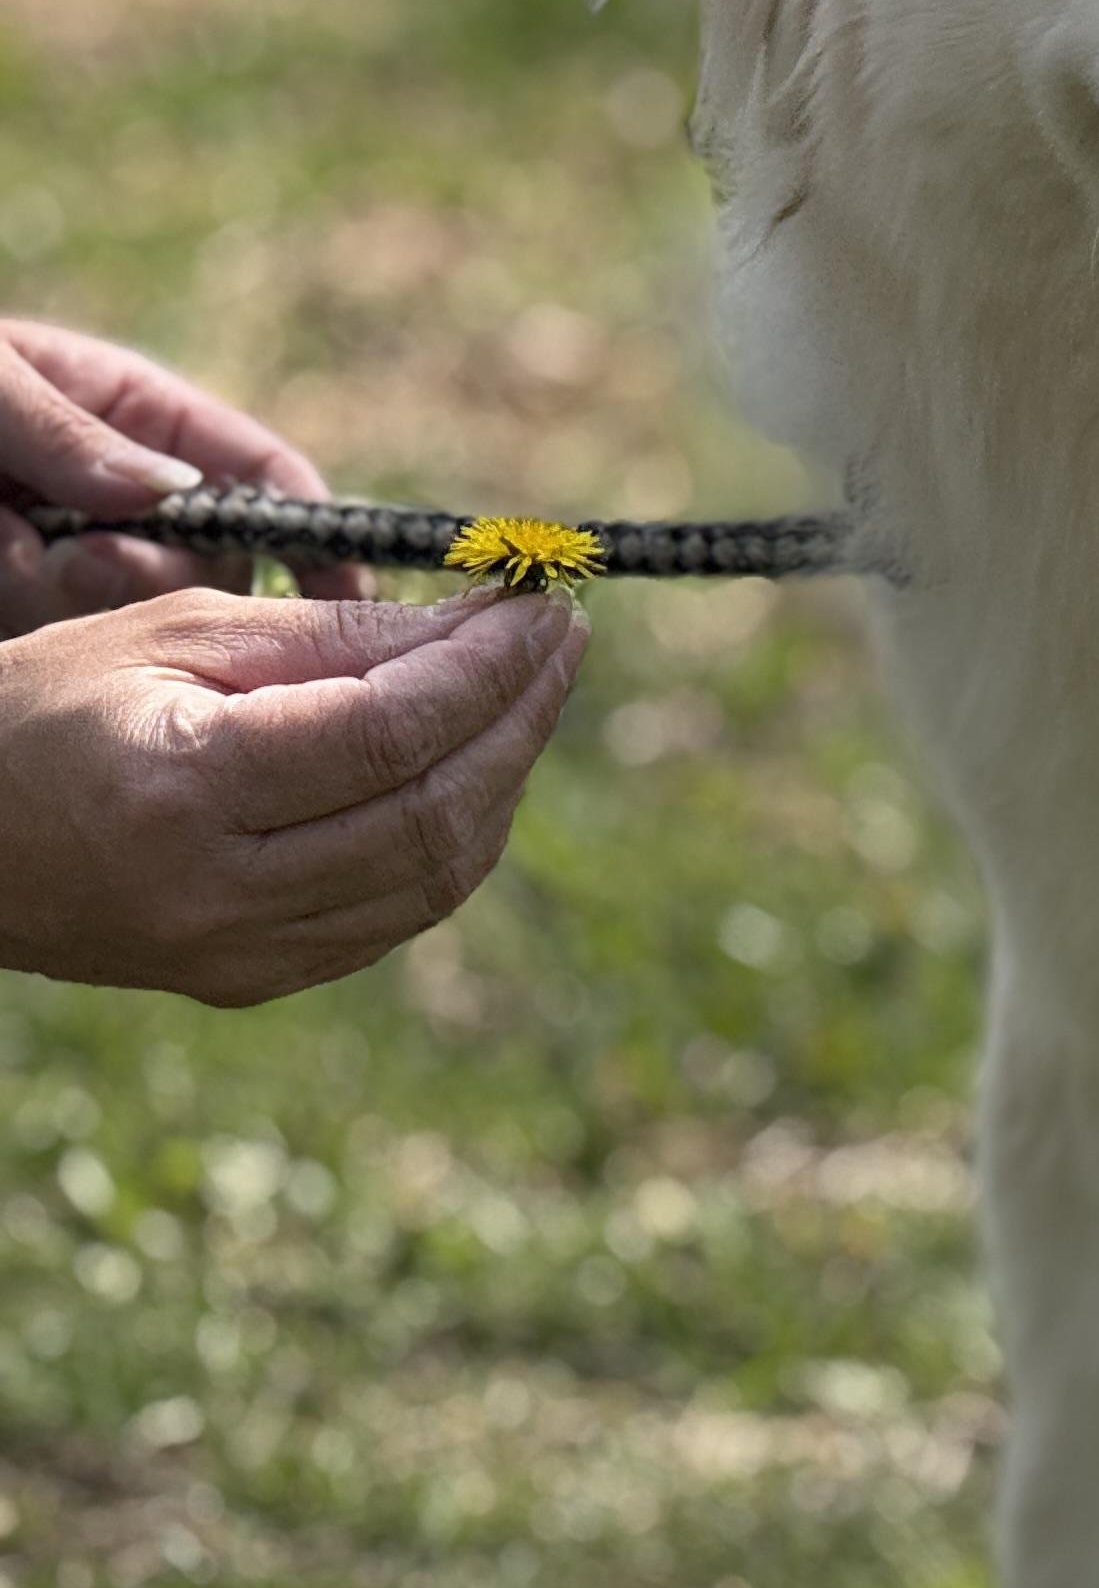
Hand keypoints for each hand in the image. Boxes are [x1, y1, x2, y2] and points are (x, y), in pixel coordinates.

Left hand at [0, 318, 370, 630]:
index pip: (264, 472)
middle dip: (158, 570)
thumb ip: (71, 434)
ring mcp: (79, 548)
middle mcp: (127, 490)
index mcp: (144, 415)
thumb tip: (172, 492)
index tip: (348, 594)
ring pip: (139, 606)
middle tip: (78, 555)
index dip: (316, 529)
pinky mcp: (31, 598)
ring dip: (74, 586)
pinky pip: (63, 628)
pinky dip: (24, 604)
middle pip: (213, 561)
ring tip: (1, 541)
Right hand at [0, 589, 586, 1005]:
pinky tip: (472, 767)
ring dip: (502, 776)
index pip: (387, 734)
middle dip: (517, 717)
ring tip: (529, 692)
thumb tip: (479, 622)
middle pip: (431, 811)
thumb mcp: (168, 633)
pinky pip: (396, 913)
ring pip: (434, 874)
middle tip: (559, 639)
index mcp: (182, 790)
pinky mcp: (250, 981)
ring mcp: (236, 953)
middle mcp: (217, 892)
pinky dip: (454, 838)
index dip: (486, 668)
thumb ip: (330, 634)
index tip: (541, 606)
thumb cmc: (42, 710)